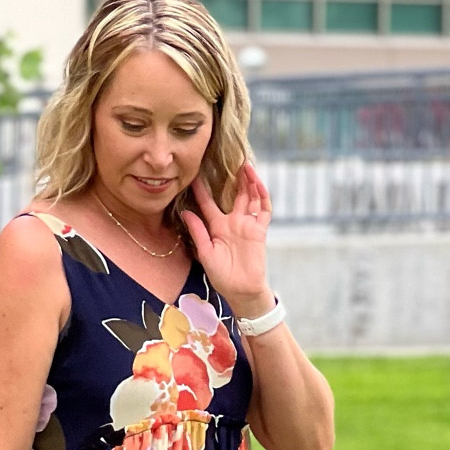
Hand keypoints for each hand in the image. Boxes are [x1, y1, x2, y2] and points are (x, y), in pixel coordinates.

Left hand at [181, 164, 272, 315]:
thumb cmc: (222, 276)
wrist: (241, 290)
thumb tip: (185, 212)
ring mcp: (247, 225)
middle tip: (228, 159)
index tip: (194, 175)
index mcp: (217, 227)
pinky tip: (257, 184)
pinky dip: (262, 196)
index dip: (201, 190)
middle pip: (234, 195)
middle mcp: (233, 222)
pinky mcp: (260, 231)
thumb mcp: (205, 252)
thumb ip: (198, 231)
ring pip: (250, 198)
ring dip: (249, 182)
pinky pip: (264, 210)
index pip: (208, 204)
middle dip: (232, 178)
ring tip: (245, 166)